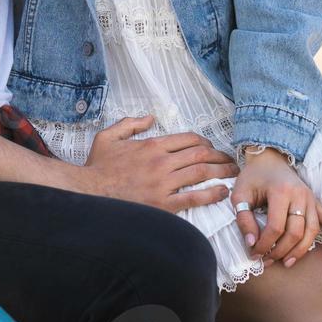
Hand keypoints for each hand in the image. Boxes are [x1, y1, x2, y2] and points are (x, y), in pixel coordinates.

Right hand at [84, 115, 239, 213]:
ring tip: (233, 174)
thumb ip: (129, 124)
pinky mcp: (163, 204)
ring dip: (221, 172)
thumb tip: (149, 117)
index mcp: (151, 145)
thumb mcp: (108, 137)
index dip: (205, 142)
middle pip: (200, 154)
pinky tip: (222, 192)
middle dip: (219, 156)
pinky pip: (193, 198)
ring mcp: (163, 184)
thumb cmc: (98, 167)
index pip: (188, 139)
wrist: (89, 194)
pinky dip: (211, 194)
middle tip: (230, 160)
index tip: (211, 147)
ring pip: (200, 173)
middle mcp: (161, 162)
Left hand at [230, 148, 321, 267]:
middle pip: (295, 232)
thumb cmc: (253, 177)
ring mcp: (310, 198)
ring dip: (299, 251)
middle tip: (266, 260)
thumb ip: (243, 218)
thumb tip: (252, 243)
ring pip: (311, 231)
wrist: (269, 159)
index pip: (275, 227)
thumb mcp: (240, 193)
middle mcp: (299, 194)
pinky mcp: (316, 201)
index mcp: (280, 191)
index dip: (265, 244)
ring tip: (286, 262)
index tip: (254, 253)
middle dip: (280, 251)